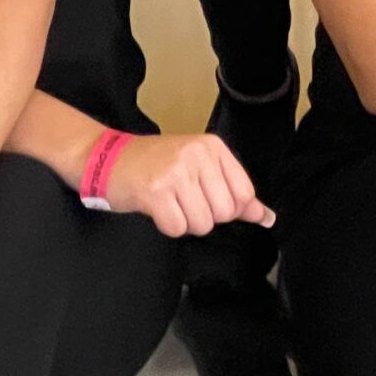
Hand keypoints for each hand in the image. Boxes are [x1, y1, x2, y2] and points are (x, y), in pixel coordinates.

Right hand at [102, 134, 274, 238]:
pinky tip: (157, 208)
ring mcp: (176, 171)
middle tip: (183, 198)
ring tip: (170, 201)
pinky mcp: (156, 191)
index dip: (228, 208)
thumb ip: (235, 192)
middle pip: (224, 213)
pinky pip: (178, 228)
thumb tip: (266, 217)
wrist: (110, 159)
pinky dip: (168, 226)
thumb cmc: (157, 166)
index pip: (244, 194)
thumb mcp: (200, 168)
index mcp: (213, 147)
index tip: (207, 199)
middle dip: (204, 216)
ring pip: (202, 224)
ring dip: (185, 222)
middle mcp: (197, 154)